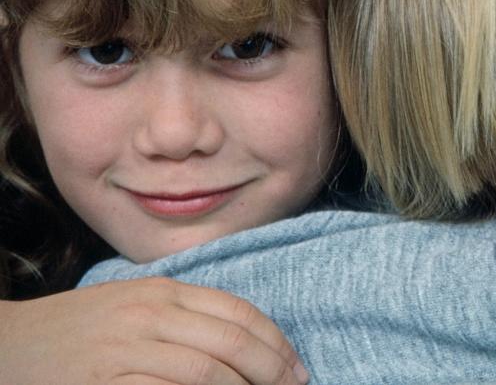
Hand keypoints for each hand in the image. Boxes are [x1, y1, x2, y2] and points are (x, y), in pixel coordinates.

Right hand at [0, 277, 308, 384]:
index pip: (238, 312)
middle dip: (271, 370)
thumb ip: (183, 315)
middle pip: (230, 342)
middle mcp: (150, 315)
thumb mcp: (134, 305)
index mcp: (163, 291)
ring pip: (205, 371)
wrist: (7, 343)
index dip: (275, 342)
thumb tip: (242, 341)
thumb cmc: (77, 329)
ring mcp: (126, 349)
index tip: (295, 366)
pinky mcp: (104, 382)